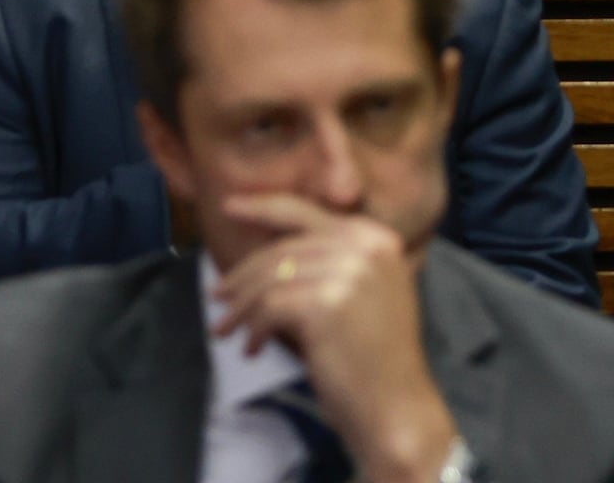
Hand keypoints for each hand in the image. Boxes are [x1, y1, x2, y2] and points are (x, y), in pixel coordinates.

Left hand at [210, 194, 456, 482]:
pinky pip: (270, 307)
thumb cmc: (373, 360)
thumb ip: (328, 264)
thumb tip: (266, 257)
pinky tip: (253, 348)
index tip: (229, 208)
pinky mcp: (327, 303)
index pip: (306, 212)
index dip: (262, 207)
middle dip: (243, 274)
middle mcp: (365, 246)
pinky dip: (254, 329)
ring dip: (242, 307)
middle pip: (282, 248)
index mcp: (375, 238)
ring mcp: (349, 272)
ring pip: (270, 279)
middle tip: (217, 296)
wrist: (396, 407)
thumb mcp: (362, 294)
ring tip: (226, 329)